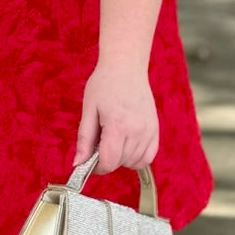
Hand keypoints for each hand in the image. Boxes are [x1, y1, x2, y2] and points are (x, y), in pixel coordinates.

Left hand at [74, 60, 158, 174]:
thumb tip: (78, 164)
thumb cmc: (104, 84)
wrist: (126, 67)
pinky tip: (127, 146)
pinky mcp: (155, 129)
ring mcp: (149, 130)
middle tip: (100, 143)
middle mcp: (137, 129)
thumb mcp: (88, 109)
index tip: (90, 162)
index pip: (109, 162)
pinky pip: (148, 157)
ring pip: (135, 162)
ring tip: (113, 140)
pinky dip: (137, 158)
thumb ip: (84, 139)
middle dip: (107, 161)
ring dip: (121, 159)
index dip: (97, 167)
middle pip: (120, 163)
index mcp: (117, 124)